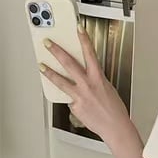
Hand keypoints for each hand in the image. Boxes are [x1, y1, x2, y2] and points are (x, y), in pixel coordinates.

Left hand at [40, 25, 130, 142]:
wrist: (115, 128)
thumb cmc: (115, 110)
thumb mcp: (108, 89)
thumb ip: (95, 81)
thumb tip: (84, 77)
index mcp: (99, 78)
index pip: (90, 54)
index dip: (84, 39)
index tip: (78, 29)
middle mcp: (87, 85)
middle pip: (69, 63)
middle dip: (56, 51)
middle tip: (48, 43)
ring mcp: (79, 96)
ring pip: (60, 80)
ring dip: (48, 71)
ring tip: (41, 65)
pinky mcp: (74, 106)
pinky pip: (69, 99)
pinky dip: (70, 98)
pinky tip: (73, 100)